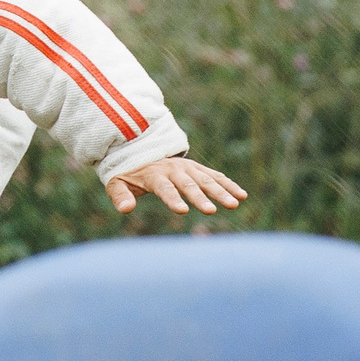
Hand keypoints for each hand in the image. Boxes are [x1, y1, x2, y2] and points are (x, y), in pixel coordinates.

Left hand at [107, 156, 247, 217]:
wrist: (141, 149)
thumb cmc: (129, 172)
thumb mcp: (117, 182)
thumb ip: (120, 196)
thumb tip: (125, 209)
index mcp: (155, 175)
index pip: (165, 188)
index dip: (173, 199)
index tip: (182, 211)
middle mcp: (174, 170)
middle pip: (189, 185)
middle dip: (200, 197)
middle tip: (212, 211)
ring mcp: (188, 168)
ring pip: (207, 179)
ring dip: (221, 191)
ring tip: (235, 204)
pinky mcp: (198, 168)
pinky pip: (216, 176)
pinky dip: (229, 184)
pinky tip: (242, 195)